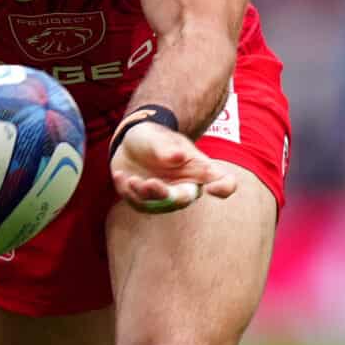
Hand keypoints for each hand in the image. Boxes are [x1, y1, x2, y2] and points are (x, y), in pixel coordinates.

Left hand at [109, 120, 237, 212]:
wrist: (131, 141)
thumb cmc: (154, 137)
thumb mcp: (160, 137)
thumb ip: (167, 148)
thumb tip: (178, 157)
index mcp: (200, 170)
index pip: (225, 183)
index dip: (224, 188)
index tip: (212, 188)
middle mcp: (186, 186)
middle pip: (183, 200)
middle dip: (165, 194)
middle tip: (148, 183)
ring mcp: (167, 196)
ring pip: (158, 206)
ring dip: (143, 195)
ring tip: (130, 179)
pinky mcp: (147, 201)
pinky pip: (138, 204)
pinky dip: (128, 192)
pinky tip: (120, 176)